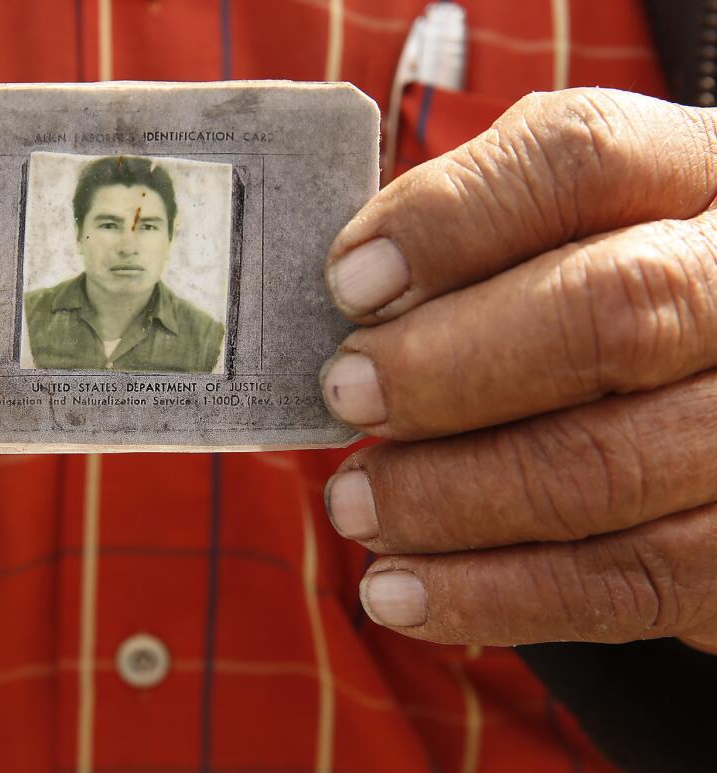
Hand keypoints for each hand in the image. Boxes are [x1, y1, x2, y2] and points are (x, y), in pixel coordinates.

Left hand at [320, 88, 716, 652]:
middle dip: (445, 367)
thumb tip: (356, 291)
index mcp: (699, 176)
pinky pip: (627, 583)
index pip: (581, 158)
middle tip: (345, 395)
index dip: (450, 220)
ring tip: (358, 506)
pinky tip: (402, 593)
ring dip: (449, 498)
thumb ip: (480, 234)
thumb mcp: (574, 229)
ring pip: (608, 465)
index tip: (350, 282)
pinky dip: (494, 596)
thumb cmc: (612, 296)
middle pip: (610, 311)